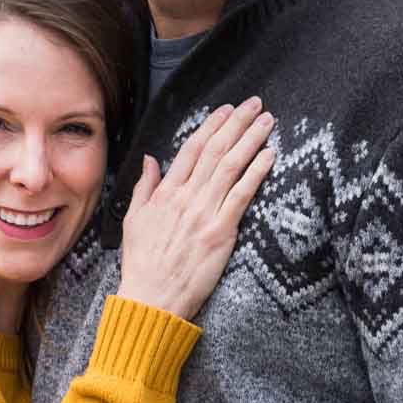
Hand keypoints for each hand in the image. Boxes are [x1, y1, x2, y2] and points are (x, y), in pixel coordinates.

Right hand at [115, 97, 274, 320]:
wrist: (152, 298)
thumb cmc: (143, 263)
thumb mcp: (134, 220)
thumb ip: (145, 186)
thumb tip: (151, 160)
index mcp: (165, 193)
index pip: (192, 149)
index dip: (211, 125)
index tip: (226, 110)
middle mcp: (186, 197)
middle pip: (216, 151)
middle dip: (236, 124)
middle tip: (254, 104)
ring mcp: (204, 213)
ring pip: (231, 166)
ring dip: (251, 139)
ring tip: (266, 121)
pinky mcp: (221, 232)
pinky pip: (242, 195)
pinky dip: (257, 172)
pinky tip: (269, 155)